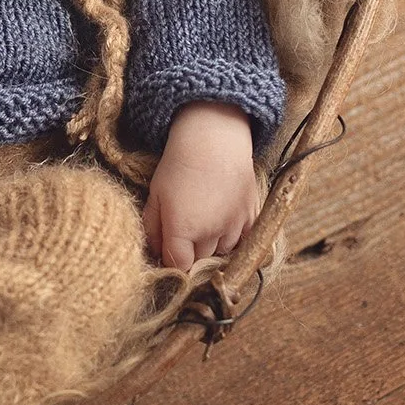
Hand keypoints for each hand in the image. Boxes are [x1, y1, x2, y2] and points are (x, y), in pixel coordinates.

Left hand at [142, 101, 261, 268]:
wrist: (214, 138)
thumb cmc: (178, 164)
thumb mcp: (155, 194)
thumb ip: (152, 229)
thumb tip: (155, 254)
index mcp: (183, 228)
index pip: (179, 266)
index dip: (171, 263)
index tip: (168, 252)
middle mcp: (210, 232)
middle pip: (200, 261)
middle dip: (190, 253)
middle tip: (184, 233)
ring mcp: (234, 225)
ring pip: (222, 253)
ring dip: (212, 247)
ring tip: (204, 222)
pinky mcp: (252, 217)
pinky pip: (245, 243)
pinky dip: (234, 239)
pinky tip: (223, 223)